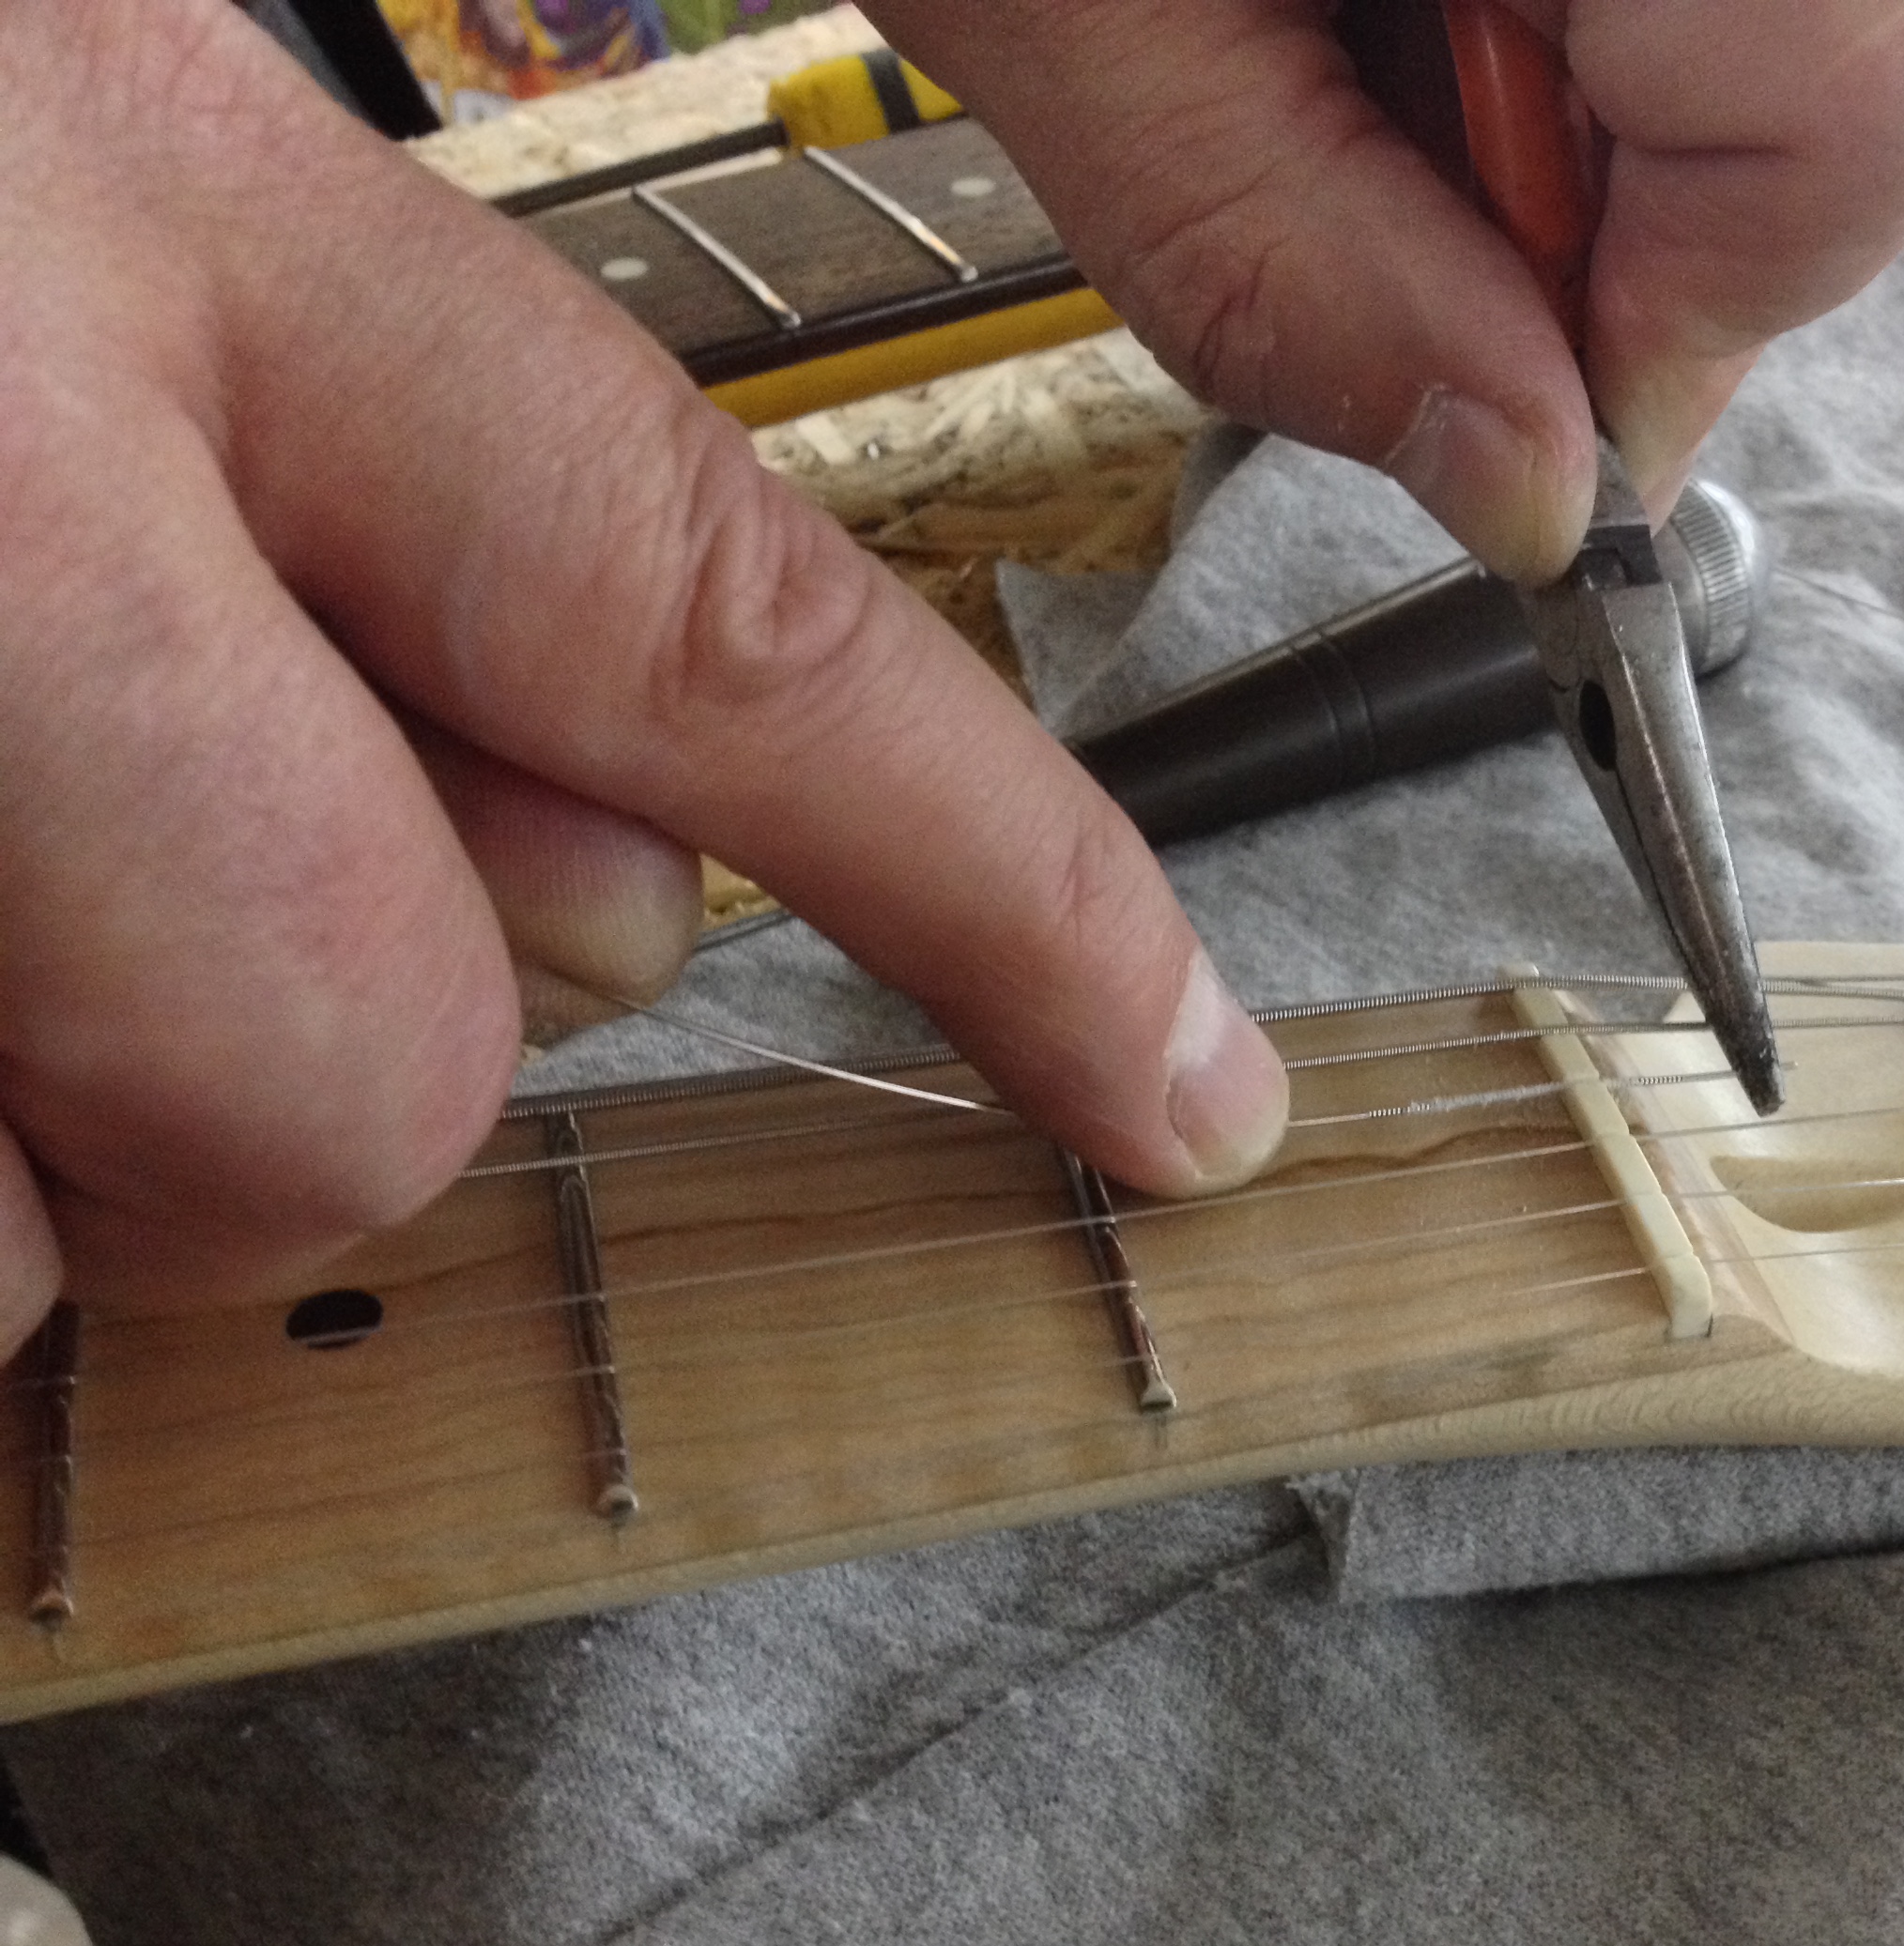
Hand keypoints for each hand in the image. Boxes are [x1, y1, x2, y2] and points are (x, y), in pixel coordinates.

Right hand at [0, 0, 1287, 1355]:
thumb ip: (392, 539)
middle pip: (409, 1048)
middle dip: (311, 1047)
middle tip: (79, 856)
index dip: (1000, 892)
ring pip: (143, 1197)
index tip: (1190, 1086)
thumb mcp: (70, 195)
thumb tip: (627, 909)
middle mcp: (1, 458)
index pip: (720, 616)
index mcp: (172, 213)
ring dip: (47, 1125)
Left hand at [871, 0, 1903, 579]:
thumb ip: (1289, 263)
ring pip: (1865, 12)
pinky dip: (1630, 19)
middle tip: (1429, 159)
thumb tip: (1530, 489)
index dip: (1695, 304)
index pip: (1876, 102)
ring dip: (1649, 104)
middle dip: (1674, 205)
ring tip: (1405, 13)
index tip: (1523, 374)